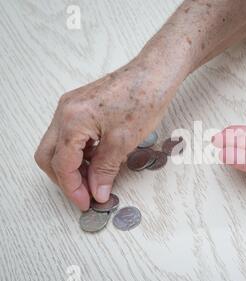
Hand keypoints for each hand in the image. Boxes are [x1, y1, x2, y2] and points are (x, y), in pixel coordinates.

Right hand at [35, 55, 183, 210]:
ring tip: (95, 181)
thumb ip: (105, 170)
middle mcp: (65, 112)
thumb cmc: (143, 99)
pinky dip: (80, 153)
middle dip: (66, 179)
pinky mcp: (82, 106)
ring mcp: (71, 107)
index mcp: (71, 120)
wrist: (155, 73)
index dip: (73, 189)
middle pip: (50, 156)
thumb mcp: (123, 142)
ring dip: (73, 167)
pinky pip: (71, 136)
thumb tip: (97, 192)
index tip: (87, 203)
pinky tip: (97, 162)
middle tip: (86, 195)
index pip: (62, 165)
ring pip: (59, 147)